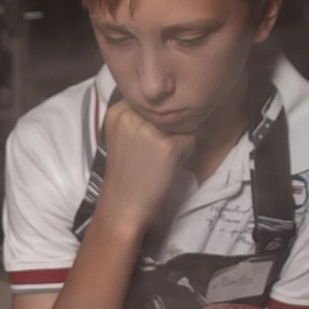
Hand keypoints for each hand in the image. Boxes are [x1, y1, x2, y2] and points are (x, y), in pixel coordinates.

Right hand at [94, 101, 193, 233]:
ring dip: (175, 141)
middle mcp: (132, 115)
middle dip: (165, 130)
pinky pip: (190, 141)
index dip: (153, 121)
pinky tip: (166, 167)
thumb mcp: (122, 135)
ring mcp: (149, 131)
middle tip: (148, 154)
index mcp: (118, 109)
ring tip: (156, 160)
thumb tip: (172, 103)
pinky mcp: (168, 147)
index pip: (151, 102)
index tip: (142, 141)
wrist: (123, 206)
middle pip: (166, 113)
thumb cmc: (127, 172)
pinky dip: (184, 154)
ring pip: (180, 125)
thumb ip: (138, 116)